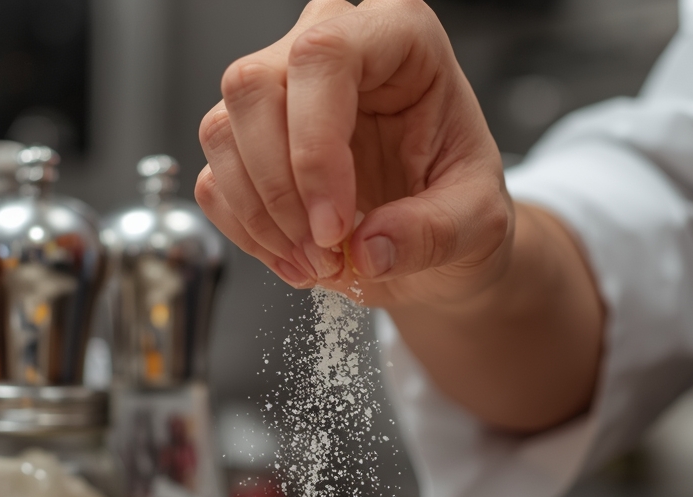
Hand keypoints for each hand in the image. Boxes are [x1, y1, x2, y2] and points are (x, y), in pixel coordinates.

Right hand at [195, 0, 512, 309]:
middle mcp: (329, 47)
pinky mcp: (250, 141)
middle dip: (280, 188)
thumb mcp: (478, 224)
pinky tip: (292, 255)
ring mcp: (280, 91)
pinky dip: (246, 231)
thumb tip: (367, 250)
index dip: (315, 147)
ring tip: (314, 262)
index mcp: (398, 38)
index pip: (323, 57)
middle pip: (254, 86)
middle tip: (324, 250)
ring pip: (220, 130)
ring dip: (260, 214)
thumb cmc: (461, 203)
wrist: (439, 235)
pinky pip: (214, 179)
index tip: (335, 225)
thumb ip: (433, 234)